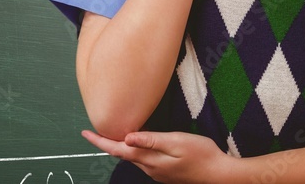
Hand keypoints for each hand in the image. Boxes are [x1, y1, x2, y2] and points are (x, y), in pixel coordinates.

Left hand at [82, 128, 234, 183]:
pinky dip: (135, 150)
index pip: (118, 149)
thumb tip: (126, 137)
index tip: (85, 133)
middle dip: (107, 143)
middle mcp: (150, 168)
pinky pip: (144, 160)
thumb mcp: (176, 142)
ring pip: (133, 157)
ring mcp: (157, 172)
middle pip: (122, 154)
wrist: (219, 174)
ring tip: (112, 133)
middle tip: (94, 131)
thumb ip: (151, 140)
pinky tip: (137, 142)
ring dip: (121, 146)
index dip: (100, 141)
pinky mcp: (165, 172)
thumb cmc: (201, 154)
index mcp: (150, 160)